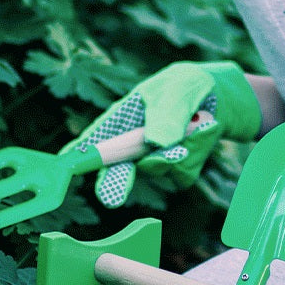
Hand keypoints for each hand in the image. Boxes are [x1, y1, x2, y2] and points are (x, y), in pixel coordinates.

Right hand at [64, 61, 261, 206]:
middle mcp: (131, 145)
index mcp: (121, 120)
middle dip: (113, 183)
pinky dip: (195, 154)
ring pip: (156, 169)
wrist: (219, 99)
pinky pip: (181, 174)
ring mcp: (152, 160)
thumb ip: (168, 112)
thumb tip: (158, 142)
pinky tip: (203, 133)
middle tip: (111, 198)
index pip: (93, 140)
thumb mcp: (179, 88)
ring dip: (178, 151)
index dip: (77, 157)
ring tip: (198, 123)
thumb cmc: (187, 86)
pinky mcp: (176, 171)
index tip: (65, 170)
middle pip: (114, 170)